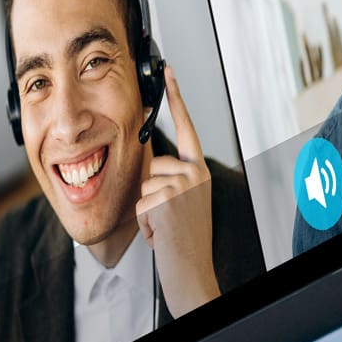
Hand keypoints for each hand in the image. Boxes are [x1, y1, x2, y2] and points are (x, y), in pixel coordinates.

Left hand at [145, 72, 223, 312]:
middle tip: (168, 218)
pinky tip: (161, 233)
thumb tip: (153, 163)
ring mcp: (184, 185)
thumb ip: (171, 179)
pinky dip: (145, 222)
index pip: (185, 128)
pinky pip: (141, 202)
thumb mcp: (181, 202)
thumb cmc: (183, 239)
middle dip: (151, 192)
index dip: (176, 98)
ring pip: (145, 184)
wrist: (190, 270)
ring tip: (164, 226)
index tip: (169, 71)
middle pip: (153, 164)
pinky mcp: (169, 198)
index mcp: (200, 171)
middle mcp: (196, 173)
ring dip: (147, 210)